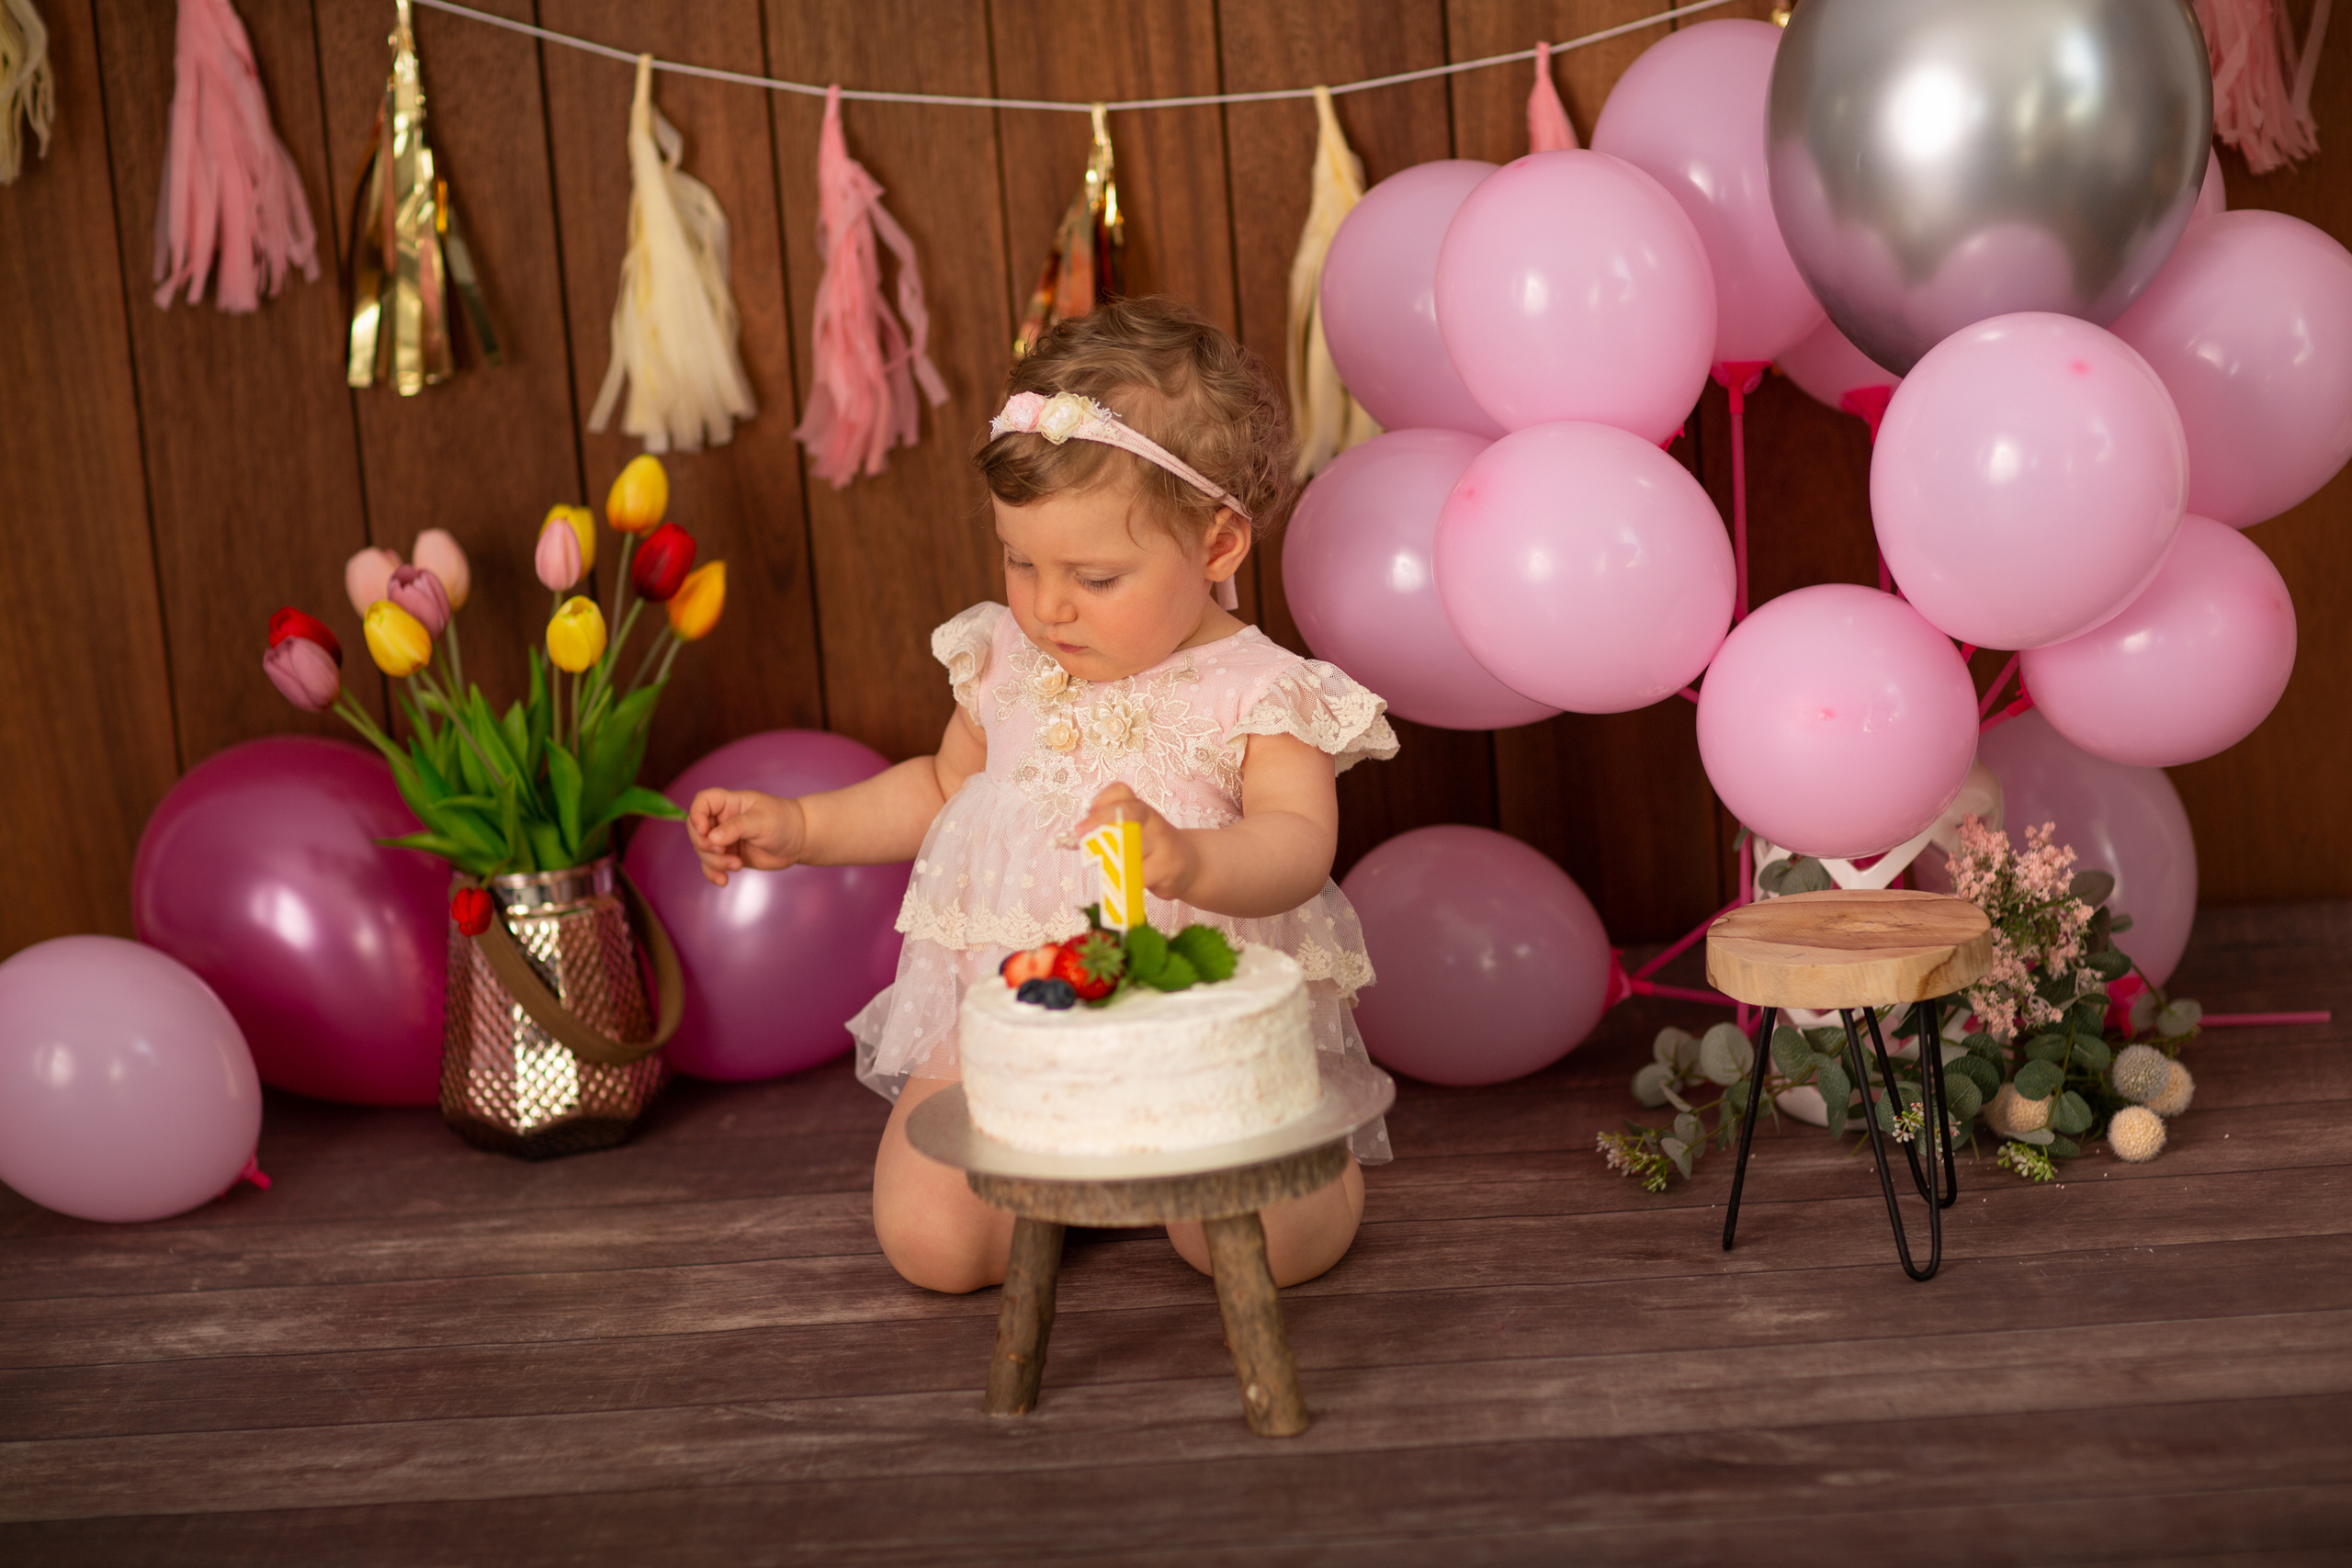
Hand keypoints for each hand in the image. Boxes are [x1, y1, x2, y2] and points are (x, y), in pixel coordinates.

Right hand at [687, 788, 805, 885]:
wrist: (799, 840)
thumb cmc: (784, 821)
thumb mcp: (762, 821)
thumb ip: (737, 827)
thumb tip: (712, 838)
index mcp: (730, 803)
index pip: (703, 801)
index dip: (697, 815)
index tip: (705, 831)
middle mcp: (723, 819)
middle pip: (697, 830)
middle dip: (705, 845)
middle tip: (723, 851)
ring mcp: (725, 838)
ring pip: (703, 851)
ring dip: (714, 862)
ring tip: (737, 865)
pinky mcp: (730, 855)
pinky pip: (712, 865)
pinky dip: (714, 874)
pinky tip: (724, 881)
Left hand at [1067, 783, 1199, 902]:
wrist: (1189, 866)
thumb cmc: (1151, 849)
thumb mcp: (1131, 833)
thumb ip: (1104, 833)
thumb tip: (1069, 839)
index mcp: (1139, 809)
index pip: (1121, 792)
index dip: (1103, 799)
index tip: (1088, 811)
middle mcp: (1152, 820)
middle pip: (1129, 813)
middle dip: (1101, 822)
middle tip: (1079, 835)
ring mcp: (1163, 842)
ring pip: (1133, 847)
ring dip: (1114, 859)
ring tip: (1105, 870)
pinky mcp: (1169, 867)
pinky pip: (1140, 876)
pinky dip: (1127, 883)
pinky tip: (1123, 888)